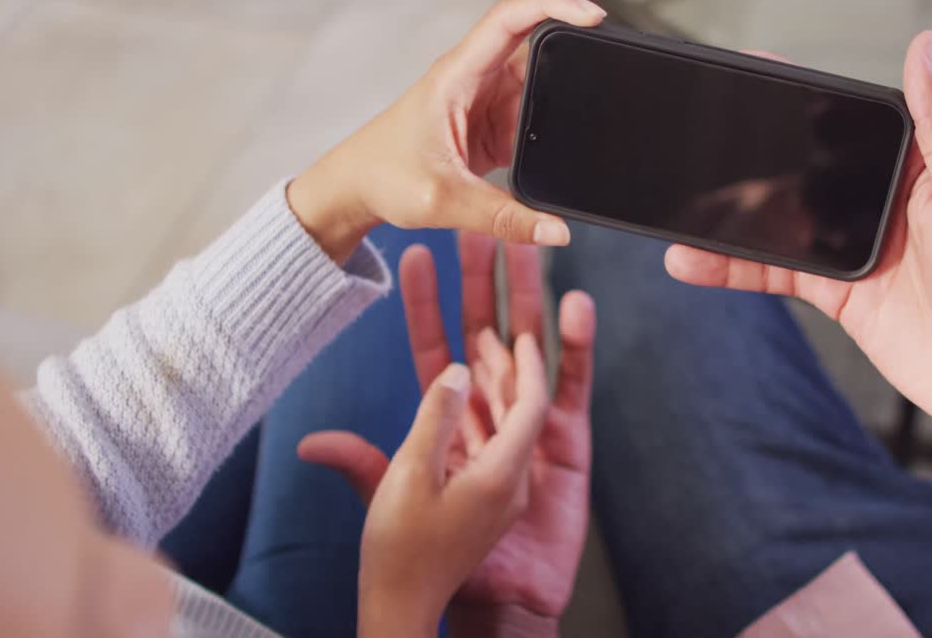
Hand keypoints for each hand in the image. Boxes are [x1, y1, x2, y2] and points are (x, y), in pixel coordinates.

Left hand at [287, 0, 606, 263]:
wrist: (355, 190)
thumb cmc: (384, 177)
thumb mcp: (445, 201)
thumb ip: (504, 219)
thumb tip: (556, 231)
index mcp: (457, 75)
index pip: (509, 18)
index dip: (553, 4)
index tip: (592, 15)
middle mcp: (473, 79)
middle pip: (534, 49)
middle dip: (569, 59)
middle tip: (603, 78)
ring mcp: (484, 101)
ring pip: (539, 87)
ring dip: (558, 104)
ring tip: (580, 123)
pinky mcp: (490, 126)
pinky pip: (531, 118)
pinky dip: (548, 131)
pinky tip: (558, 147)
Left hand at [299, 233, 596, 636]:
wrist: (498, 596)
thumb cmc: (442, 551)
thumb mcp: (395, 499)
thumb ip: (361, 464)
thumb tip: (312, 444)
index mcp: (448, 415)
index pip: (436, 345)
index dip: (428, 302)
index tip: (419, 256)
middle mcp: (490, 409)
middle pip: (488, 329)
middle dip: (485, 280)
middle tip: (482, 225)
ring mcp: (530, 421)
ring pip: (532, 344)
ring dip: (530, 297)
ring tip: (530, 246)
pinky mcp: (567, 440)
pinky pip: (571, 386)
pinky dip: (574, 347)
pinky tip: (574, 307)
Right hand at [299, 345, 549, 636]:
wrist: (401, 610)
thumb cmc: (401, 554)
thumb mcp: (408, 480)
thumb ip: (435, 419)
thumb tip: (455, 371)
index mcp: (500, 476)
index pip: (530, 405)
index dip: (525, 364)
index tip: (518, 331)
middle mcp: (508, 481)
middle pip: (518, 405)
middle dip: (509, 360)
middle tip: (495, 322)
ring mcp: (495, 490)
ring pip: (501, 422)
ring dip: (491, 381)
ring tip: (479, 338)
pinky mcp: (478, 497)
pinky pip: (486, 441)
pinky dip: (475, 410)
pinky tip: (463, 387)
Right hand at [664, 32, 931, 445]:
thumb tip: (927, 48)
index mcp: (914, 164)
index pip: (845, 118)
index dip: (799, 96)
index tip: (752, 73)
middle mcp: (877, 198)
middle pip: (798, 168)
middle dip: (746, 158)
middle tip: (695, 144)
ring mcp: (850, 245)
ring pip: (775, 221)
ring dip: (727, 219)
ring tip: (681, 213)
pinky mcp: (834, 291)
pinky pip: (772, 271)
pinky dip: (731, 267)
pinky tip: (695, 262)